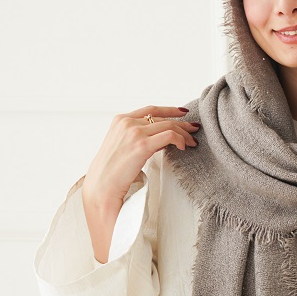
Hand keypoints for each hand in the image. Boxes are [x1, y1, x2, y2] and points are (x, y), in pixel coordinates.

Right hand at [82, 105, 198, 262]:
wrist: (102, 185)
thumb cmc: (112, 171)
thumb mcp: (124, 146)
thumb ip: (140, 137)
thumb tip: (163, 137)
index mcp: (120, 120)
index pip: (150, 110)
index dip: (169, 110)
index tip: (182, 112)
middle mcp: (127, 122)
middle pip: (162, 118)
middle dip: (182, 124)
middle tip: (194, 128)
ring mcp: (134, 132)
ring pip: (168, 126)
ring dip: (184, 133)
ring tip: (192, 141)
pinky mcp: (142, 144)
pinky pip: (169, 136)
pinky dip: (180, 140)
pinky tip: (183, 147)